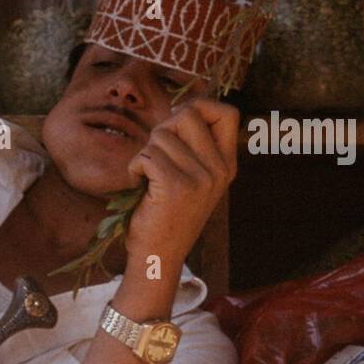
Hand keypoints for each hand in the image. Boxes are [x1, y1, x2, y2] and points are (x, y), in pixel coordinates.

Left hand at [123, 98, 238, 267]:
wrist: (158, 256)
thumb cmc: (166, 215)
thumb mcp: (192, 179)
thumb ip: (193, 147)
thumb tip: (181, 109)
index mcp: (226, 165)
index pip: (229, 113)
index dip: (200, 107)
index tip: (179, 124)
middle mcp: (218, 170)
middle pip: (188, 114)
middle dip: (163, 129)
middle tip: (155, 157)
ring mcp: (200, 178)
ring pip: (161, 135)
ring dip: (145, 154)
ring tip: (148, 179)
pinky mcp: (176, 186)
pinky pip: (146, 155)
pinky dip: (134, 167)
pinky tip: (139, 186)